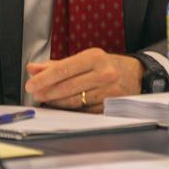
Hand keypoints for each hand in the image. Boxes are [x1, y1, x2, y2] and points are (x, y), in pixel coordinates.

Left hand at [24, 49, 142, 113]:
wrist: (136, 74)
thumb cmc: (106, 65)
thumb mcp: (84, 58)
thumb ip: (57, 64)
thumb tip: (33, 69)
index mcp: (94, 57)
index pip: (63, 69)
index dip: (44, 78)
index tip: (31, 84)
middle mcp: (103, 73)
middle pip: (67, 87)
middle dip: (48, 92)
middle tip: (36, 95)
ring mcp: (108, 91)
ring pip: (75, 101)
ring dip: (57, 103)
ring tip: (46, 101)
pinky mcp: (111, 105)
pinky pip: (85, 111)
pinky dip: (71, 110)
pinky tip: (62, 107)